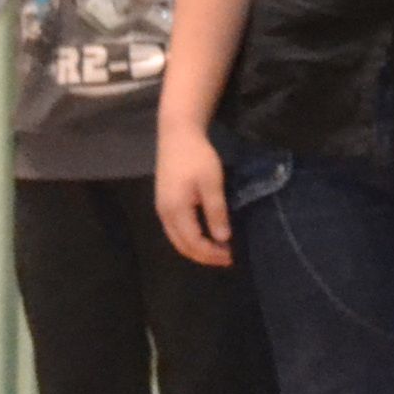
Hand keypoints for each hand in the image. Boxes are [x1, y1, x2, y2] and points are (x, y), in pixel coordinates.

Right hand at [157, 130, 232, 270]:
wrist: (177, 136)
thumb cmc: (197, 158)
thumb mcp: (212, 184)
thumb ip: (216, 212)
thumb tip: (223, 239)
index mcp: (175, 210)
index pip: (193, 243)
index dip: (211, 254)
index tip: (232, 257)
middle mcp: (164, 214)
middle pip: (182, 245)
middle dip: (204, 256)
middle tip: (228, 258)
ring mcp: (162, 208)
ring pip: (177, 239)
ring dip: (197, 248)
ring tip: (219, 251)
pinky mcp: (164, 202)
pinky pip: (175, 230)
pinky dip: (190, 239)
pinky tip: (206, 237)